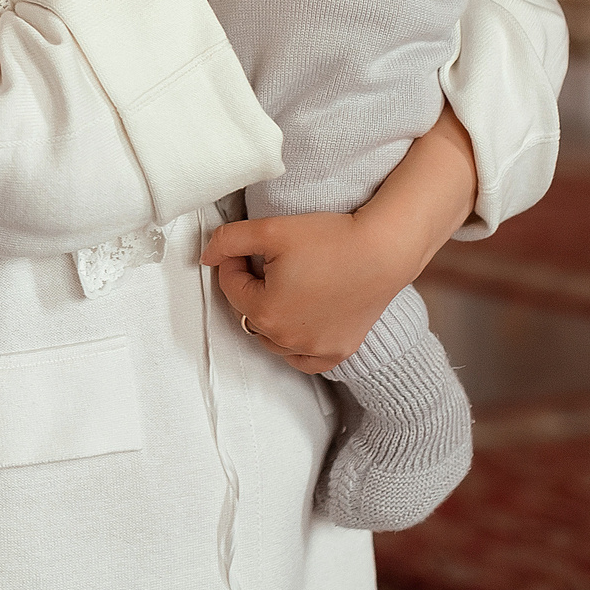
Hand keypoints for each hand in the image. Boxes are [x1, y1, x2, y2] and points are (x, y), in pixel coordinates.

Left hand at [200, 105, 477, 372]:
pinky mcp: (338, 352)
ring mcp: (314, 350)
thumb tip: (206, 256)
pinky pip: (304, 359)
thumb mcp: (270, 229)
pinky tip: (300, 322)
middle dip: (252, 288)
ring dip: (271, 316)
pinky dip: (296, 345)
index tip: (252, 245)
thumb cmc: (331, 238)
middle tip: (271, 261)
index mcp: (264, 312)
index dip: (234, 261)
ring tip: (287, 285)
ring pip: (273, 339)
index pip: (231, 286)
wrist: (384, 250)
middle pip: (250, 313)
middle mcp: (286, 340)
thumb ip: (229, 241)